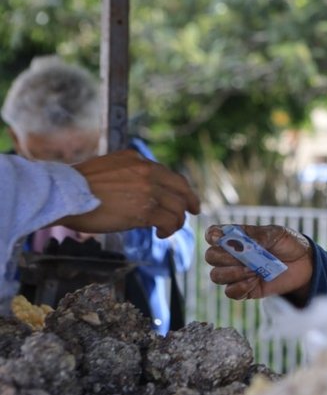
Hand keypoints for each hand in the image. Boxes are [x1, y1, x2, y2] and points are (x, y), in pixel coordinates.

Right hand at [61, 150, 200, 237]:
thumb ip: (128, 171)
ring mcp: (148, 190)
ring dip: (176, 220)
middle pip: (180, 189)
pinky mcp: (146, 210)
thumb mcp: (108, 166)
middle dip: (189, 203)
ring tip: (167, 229)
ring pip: (177, 207)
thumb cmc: (79, 185)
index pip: (170, 175)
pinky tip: (160, 234)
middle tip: (193, 212)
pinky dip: (169, 229)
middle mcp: (147, 172)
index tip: (186, 198)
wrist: (65, 194)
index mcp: (137, 160)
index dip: (182, 189)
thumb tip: (141, 186)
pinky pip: (169, 221)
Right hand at [205, 224, 314, 302]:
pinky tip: (255, 281)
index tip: (221, 238)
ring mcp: (237, 273)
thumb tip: (235, 236)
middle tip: (245, 258)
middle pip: (210, 257)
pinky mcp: (245, 290)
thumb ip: (256, 235)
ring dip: (232, 273)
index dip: (212, 236)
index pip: (212, 235)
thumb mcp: (276, 234)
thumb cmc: (289, 245)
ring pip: (216, 276)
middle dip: (224, 258)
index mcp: (237, 237)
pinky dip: (240, 287)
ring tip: (253, 271)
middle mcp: (232, 255)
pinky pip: (230, 293)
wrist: (307, 265)